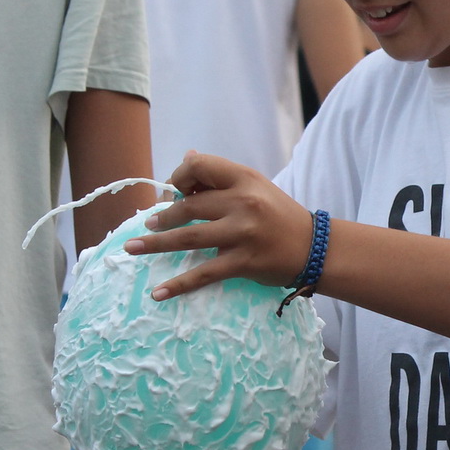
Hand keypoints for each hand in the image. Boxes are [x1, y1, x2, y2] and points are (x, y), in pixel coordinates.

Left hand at [121, 153, 314, 299]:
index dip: (178, 177)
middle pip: (189, 205)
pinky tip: (158, 292)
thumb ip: (222, 177)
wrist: (315, 248)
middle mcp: (243, 202)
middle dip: (162, 216)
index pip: (200, 167)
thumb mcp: (256, 187)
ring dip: (156, 244)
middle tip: (149, 224)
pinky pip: (204, 273)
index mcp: (245, 179)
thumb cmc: (280, 215)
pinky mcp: (243, 262)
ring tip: (133, 248)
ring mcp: (242, 233)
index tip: (171, 191)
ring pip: (188, 236)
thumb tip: (187, 157)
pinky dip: (178, 284)